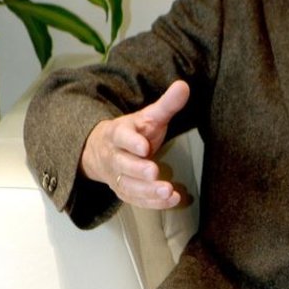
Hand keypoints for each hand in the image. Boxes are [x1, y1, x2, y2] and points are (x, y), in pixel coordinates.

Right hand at [80, 80, 190, 208]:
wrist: (104, 150)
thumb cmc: (133, 132)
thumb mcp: (148, 116)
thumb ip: (166, 104)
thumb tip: (184, 86)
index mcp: (118, 134)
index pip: (121, 137)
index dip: (131, 142)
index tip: (144, 147)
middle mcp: (114, 157)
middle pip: (122, 165)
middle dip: (137, 170)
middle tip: (153, 172)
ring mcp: (117, 176)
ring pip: (129, 186)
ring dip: (148, 191)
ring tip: (168, 191)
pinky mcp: (124, 191)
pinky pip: (137, 200)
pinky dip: (153, 203)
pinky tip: (172, 200)